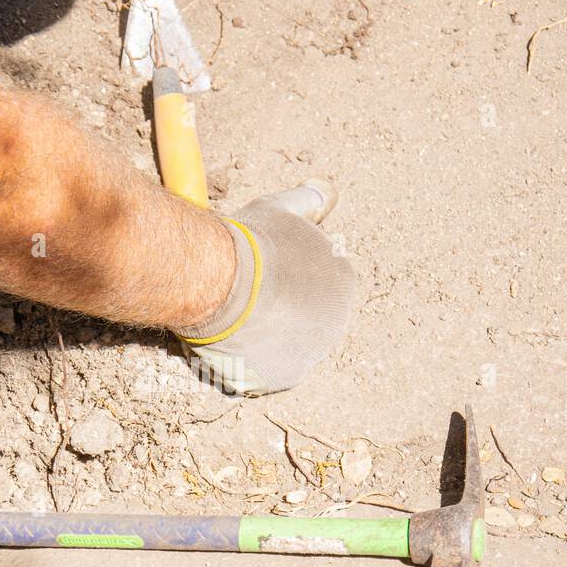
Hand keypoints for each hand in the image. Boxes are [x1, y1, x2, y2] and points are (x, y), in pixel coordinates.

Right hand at [175, 180, 356, 394]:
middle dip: (273, 311)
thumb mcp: (282, 210)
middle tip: (239, 299)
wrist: (222, 282)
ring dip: (261, 337)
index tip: (257, 275)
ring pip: (282, 345)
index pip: (314, 285)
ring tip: (231, 321)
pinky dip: (248, 362)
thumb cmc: (252, 242)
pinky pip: (266, 371)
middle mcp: (338, 321)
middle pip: (300, 318)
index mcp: (343, 280)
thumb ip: (308, 201)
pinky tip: (229, 344)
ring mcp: (314, 353)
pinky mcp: (286, 377)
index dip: (281, 280)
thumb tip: (326, 190)